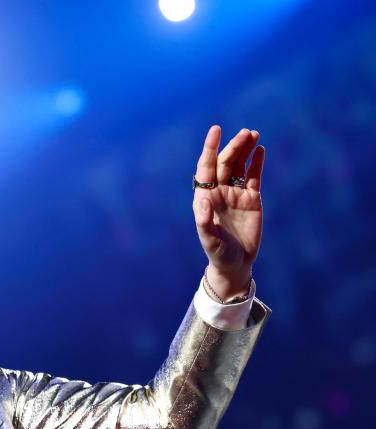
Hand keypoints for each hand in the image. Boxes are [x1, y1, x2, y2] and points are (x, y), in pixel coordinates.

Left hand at [193, 125, 264, 298]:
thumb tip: (203, 199)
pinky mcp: (251, 199)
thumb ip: (204, 220)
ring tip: (252, 134)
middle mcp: (219, 192)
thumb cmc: (218, 252)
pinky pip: (253, 176)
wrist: (235, 263)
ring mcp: (235, 194)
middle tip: (245, 133)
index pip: (206, 167)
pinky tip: (260, 149)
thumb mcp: (209, 239)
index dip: (210, 148)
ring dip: (245, 150)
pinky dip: (256, 163)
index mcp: (205, 197)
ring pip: (239, 166)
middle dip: (234, 147)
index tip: (215, 130)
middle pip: (225, 163)